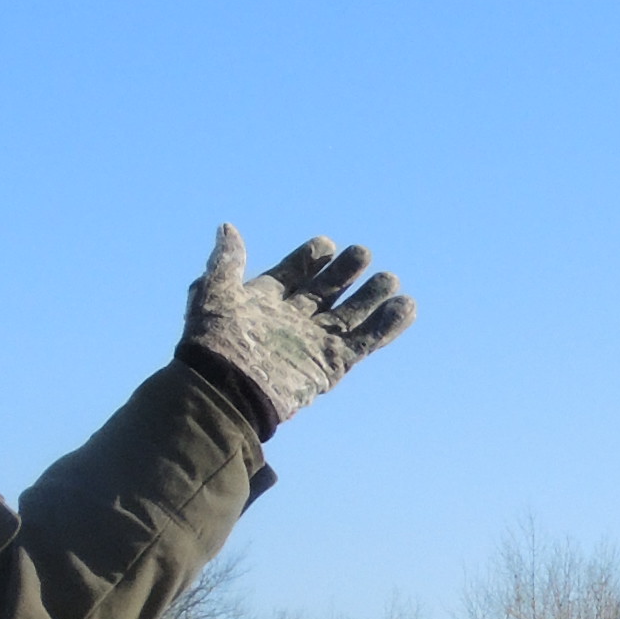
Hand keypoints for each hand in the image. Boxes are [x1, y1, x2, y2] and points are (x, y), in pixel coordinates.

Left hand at [176, 227, 414, 435]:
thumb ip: (227, 261)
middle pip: (327, 292)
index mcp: (264, 303)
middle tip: (363, 252)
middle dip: (345, 272)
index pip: (293, 274)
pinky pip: (364, 343)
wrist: (225, 390)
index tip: (327, 244)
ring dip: (370, 297)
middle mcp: (292, 321)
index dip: (309, 259)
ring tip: (390, 278)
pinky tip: (406, 306)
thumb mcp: (213, 292)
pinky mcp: (332, 364)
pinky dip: (386, 327)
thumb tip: (228, 228)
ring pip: (350, 316)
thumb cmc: (213, 343)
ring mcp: (313, 343)